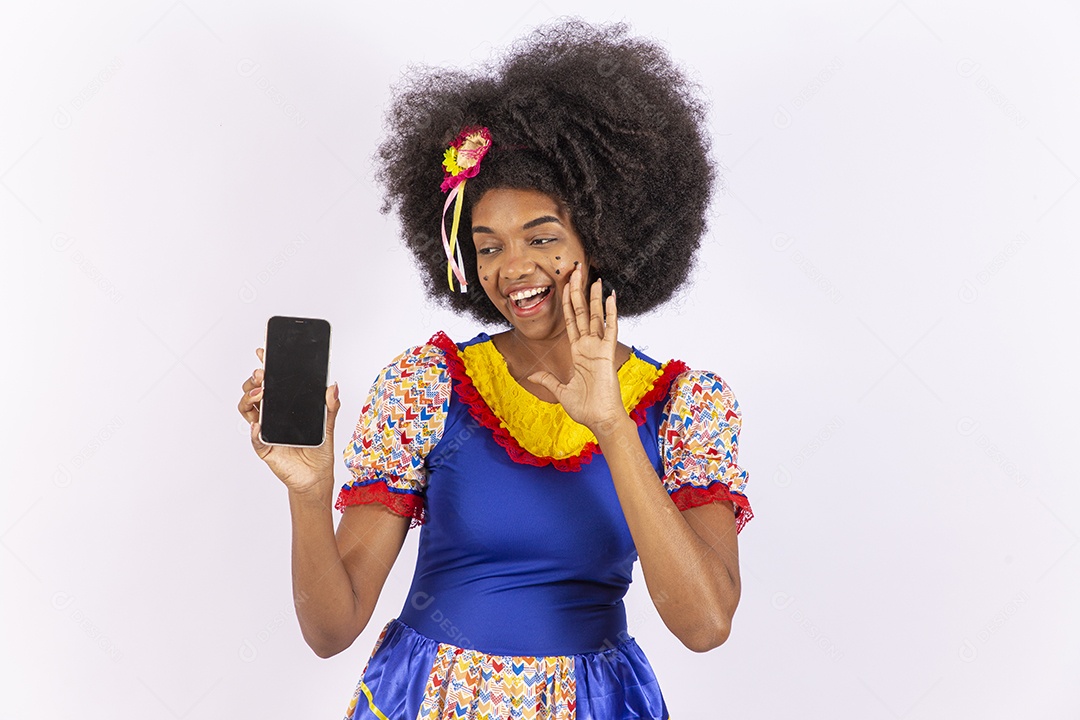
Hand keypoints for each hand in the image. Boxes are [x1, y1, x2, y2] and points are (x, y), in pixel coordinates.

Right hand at [237, 347, 340, 493]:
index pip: (271, 383)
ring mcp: (265, 430)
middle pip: (253, 392)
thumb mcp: (327, 424)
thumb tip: (333, 386)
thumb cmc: (318, 449)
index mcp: (284, 406)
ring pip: (247, 409)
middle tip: (262, 375)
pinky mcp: (264, 448)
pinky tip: (258, 425)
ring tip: (260, 394)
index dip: (265, 367)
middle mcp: (271, 415)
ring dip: (249, 399)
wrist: (317, 475)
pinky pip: (255, 438)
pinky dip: (254, 431)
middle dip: (254, 381)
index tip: (263, 352)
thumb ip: (331, 406)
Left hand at [526, 264, 625, 431]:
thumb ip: (547, 380)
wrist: (600, 420)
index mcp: (578, 352)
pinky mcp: (607, 354)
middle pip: (582, 313)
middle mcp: (589, 346)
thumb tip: (532, 374)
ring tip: (595, 278)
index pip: (571, 321)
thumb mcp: (560, 391)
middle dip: (579, 292)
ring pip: (595, 317)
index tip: (566, 285)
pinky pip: (609, 329)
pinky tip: (611, 298)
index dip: (568, 302)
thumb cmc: (585, 408)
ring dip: (595, 297)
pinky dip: (610, 313)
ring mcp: (599, 349)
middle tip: (577, 271)